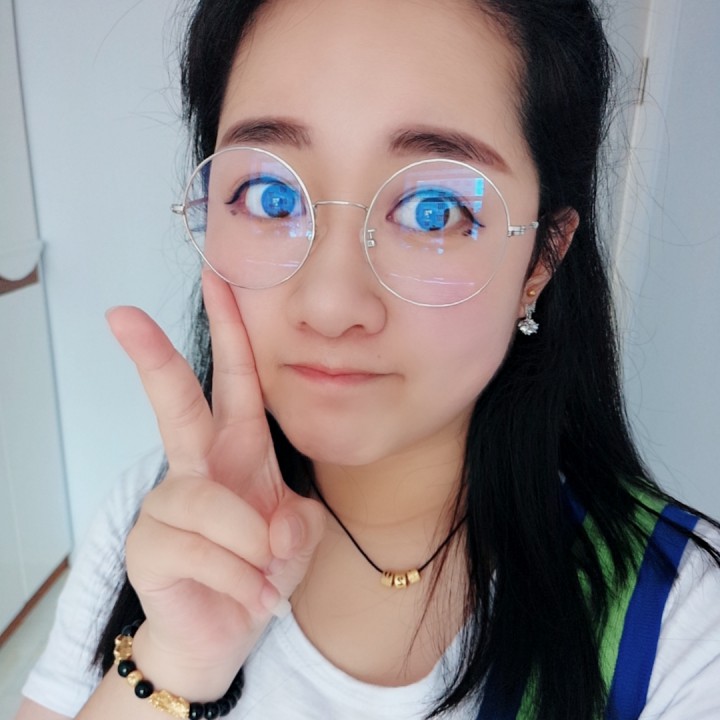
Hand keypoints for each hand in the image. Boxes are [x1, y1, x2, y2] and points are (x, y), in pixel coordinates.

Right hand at [106, 271, 324, 691]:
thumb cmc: (262, 568)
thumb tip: (271, 525)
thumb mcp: (299, 539)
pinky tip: (244, 595)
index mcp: (238, 451)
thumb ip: (297, 523)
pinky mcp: (147, 546)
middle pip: (175, 404)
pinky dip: (241, 582)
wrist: (228, 630)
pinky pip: (205, 554)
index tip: (218, 280)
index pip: (234, 381)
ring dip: (253, 549)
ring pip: (212, 507)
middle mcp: (197, 467)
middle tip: (121, 315)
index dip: (231, 331)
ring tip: (263, 576)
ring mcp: (167, 505)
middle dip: (154, 358)